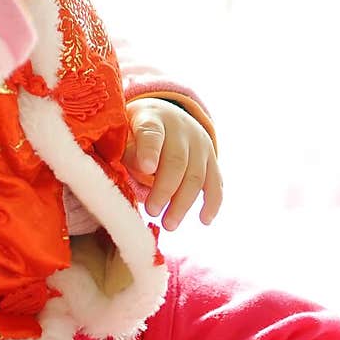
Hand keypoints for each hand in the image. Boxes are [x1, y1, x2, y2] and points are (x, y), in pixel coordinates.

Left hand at [123, 97, 222, 230]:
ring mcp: (199, 144)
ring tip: (168, 225)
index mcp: (152, 118)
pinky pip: (215, 183)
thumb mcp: (124, 129)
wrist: (167, 115)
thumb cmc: (136, 129)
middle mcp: (180, 128)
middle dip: (164, 188)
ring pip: (196, 175)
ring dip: (183, 203)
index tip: (146, 168)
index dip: (150, 150)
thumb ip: (124, 149)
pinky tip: (204, 220)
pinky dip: (212, 203)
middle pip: (176, 160)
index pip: (152, 132)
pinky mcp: (211, 159)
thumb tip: (131, 172)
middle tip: (152, 211)